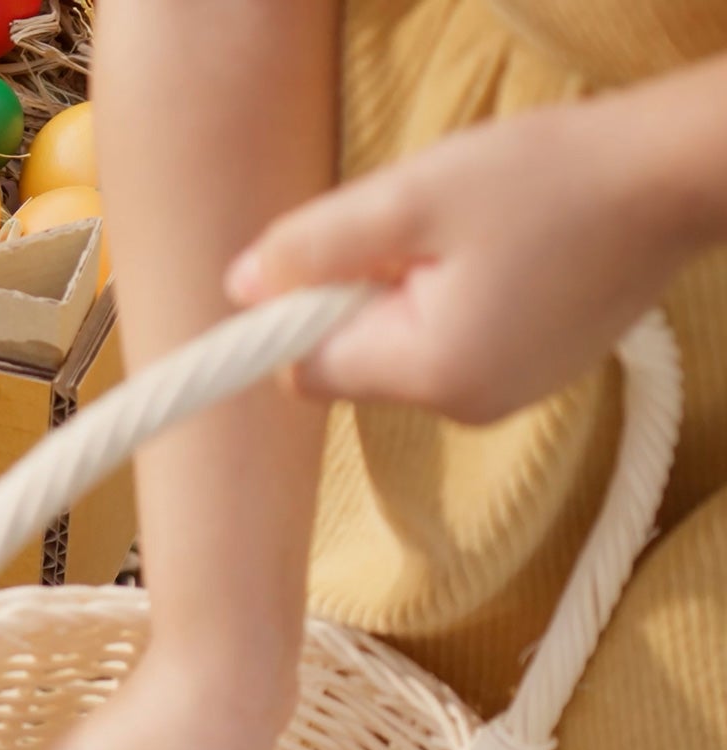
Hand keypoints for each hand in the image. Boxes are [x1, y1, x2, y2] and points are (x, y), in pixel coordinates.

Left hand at [226, 96, 703, 420]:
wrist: (676, 176)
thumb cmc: (553, 178)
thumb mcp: (411, 197)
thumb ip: (314, 248)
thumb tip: (239, 288)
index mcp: (430, 374)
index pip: (302, 374)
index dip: (294, 316)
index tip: (322, 256)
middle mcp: (462, 408)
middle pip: (350, 363)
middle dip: (357, 297)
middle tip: (416, 231)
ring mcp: (501, 398)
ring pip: (400, 350)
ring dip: (407, 292)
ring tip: (471, 236)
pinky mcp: (528, 375)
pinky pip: (450, 343)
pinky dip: (452, 298)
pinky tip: (501, 252)